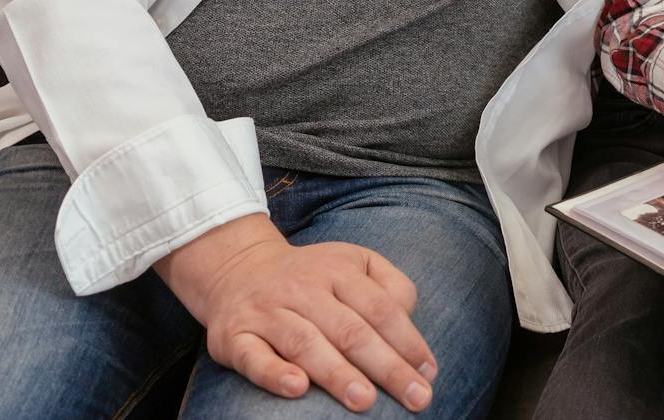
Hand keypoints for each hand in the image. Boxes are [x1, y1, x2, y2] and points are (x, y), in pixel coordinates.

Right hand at [154, 213, 436, 412]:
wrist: (236, 268)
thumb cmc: (311, 276)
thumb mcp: (353, 263)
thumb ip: (388, 286)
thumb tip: (409, 321)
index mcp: (338, 270)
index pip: (380, 308)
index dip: (407, 341)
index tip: (428, 373)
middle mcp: (303, 288)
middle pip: (350, 329)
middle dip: (386, 366)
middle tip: (414, 397)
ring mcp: (267, 312)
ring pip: (305, 342)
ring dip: (337, 372)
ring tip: (365, 400)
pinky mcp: (234, 336)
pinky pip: (253, 356)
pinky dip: (274, 374)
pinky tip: (297, 389)